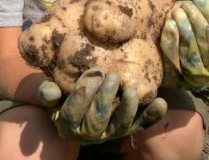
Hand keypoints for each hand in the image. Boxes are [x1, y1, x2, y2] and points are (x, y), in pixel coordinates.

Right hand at [37, 67, 166, 143]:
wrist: (77, 104)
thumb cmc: (61, 97)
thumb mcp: (51, 95)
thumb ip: (47, 93)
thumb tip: (50, 91)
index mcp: (67, 125)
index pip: (72, 115)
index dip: (81, 96)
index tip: (91, 74)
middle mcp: (88, 134)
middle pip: (96, 122)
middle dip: (104, 100)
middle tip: (111, 77)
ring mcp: (109, 133)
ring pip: (119, 127)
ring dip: (127, 110)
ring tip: (132, 91)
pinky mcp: (125, 129)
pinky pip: (139, 126)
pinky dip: (150, 117)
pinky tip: (161, 103)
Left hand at [160, 0, 208, 88]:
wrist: (182, 79)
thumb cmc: (200, 53)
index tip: (199, 0)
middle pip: (207, 38)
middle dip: (195, 18)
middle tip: (185, 4)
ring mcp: (200, 73)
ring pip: (192, 47)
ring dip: (184, 26)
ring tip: (175, 11)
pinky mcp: (181, 77)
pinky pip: (176, 56)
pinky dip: (172, 39)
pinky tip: (169, 24)